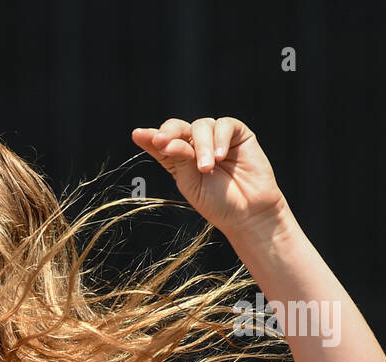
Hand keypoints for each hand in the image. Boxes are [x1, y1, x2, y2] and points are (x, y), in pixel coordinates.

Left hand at [131, 116, 287, 237]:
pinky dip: (219, 138)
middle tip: (162, 143)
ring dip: (200, 146)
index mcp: (179, 159)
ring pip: (200, 126)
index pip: (162, 143)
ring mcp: (216, 138)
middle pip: (178, 128)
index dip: (149, 137)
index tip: (138, 134)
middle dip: (169, 133)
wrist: (247, 213)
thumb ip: (178, 160)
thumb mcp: (190, 183)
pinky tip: (220, 157)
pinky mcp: (238, 134)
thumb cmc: (218, 203)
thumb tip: (163, 139)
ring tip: (206, 168)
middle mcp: (196, 146)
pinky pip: (224, 125)